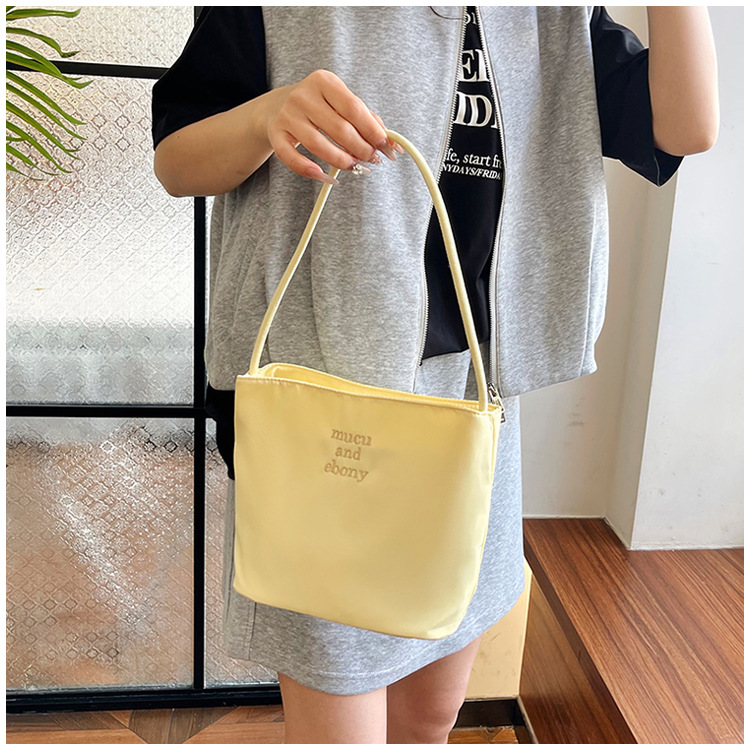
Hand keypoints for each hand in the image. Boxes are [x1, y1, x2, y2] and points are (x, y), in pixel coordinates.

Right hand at [262, 69, 403, 184]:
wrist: (277, 106)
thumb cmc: (318, 106)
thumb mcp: (340, 102)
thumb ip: (366, 119)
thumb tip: (392, 144)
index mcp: (324, 81)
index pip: (354, 109)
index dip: (374, 132)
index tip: (387, 148)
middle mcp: (303, 96)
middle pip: (340, 129)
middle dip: (361, 149)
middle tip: (372, 160)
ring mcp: (287, 115)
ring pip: (318, 145)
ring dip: (341, 161)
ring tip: (354, 166)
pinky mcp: (276, 134)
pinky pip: (292, 158)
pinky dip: (310, 171)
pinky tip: (326, 176)